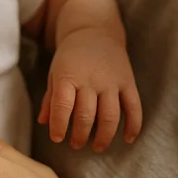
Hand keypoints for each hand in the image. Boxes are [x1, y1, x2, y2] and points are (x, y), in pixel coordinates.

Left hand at [39, 30, 142, 151]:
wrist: (95, 30)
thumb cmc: (71, 57)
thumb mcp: (55, 73)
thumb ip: (50, 98)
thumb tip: (44, 123)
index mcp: (68, 76)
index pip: (63, 106)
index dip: (59, 126)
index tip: (57, 138)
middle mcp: (91, 79)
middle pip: (86, 115)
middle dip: (80, 135)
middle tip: (75, 145)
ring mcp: (111, 81)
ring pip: (110, 116)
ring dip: (104, 136)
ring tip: (97, 147)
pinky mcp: (128, 82)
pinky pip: (134, 107)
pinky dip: (133, 126)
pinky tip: (127, 140)